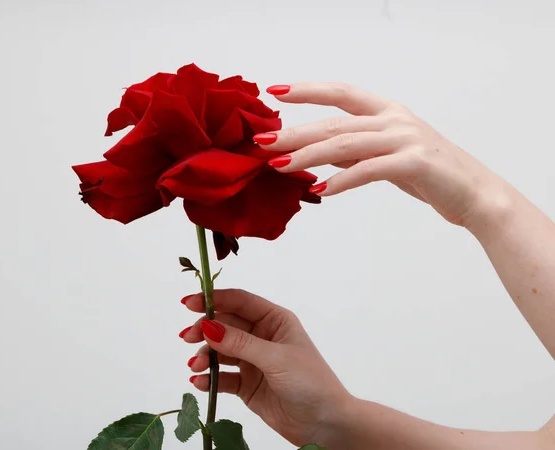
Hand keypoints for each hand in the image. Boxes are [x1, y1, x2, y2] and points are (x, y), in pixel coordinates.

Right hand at [180, 289, 349, 446]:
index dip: (214, 299)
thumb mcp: (275, 358)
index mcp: (275, 320)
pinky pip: (222, 377)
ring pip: (220, 351)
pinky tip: (199, 382)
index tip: (190, 303)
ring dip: (205, 355)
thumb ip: (240, 343)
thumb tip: (208, 327)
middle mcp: (262, 337)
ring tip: (196, 366)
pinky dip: (209, 378)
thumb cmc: (310, 382)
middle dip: (205, 330)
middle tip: (186, 337)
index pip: (240, 302)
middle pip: (225, 325)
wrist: (324, 424)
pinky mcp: (247, 385)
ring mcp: (253, 361)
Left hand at [259, 83, 505, 227]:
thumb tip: (319, 154)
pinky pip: (369, 170)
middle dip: (295, 132)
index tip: (275, 92)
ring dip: (309, 156)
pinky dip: (342, 181)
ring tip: (280, 167)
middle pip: (334, 122)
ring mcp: (405, 139)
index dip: (307, 91)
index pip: (340, 93)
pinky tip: (320, 190)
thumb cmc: (429, 174)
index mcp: (387, 112)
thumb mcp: (386, 157)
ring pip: (346, 144)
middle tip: (262, 142)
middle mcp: (394, 119)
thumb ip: (355, 152)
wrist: (474, 194)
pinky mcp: (414, 163)